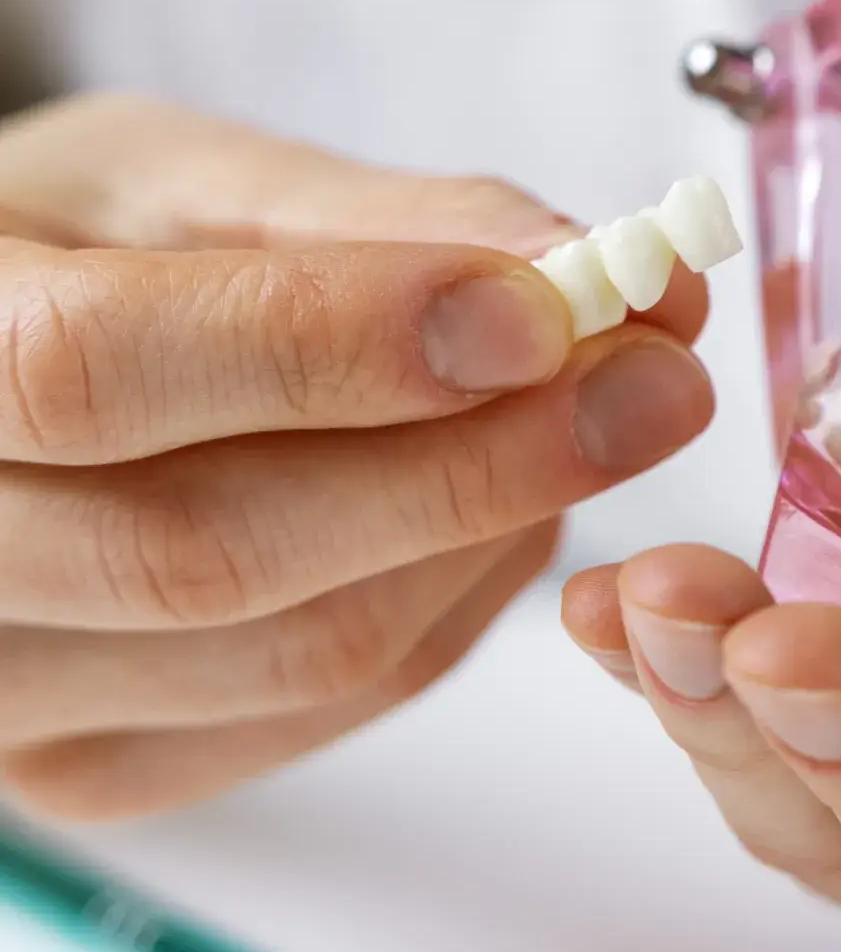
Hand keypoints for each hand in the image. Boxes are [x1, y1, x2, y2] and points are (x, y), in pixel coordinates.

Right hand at [0, 95, 714, 818]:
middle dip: (484, 460)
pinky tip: (512, 505)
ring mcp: (9, 702)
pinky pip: (338, 700)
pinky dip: (463, 595)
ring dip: (496, 527)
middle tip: (664, 377)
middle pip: (218, 549)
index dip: (337, 343)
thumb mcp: (166, 181)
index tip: (547, 308)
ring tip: (599, 416)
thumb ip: (366, 219)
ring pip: (308, 648)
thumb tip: (577, 264)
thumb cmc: (53, 249)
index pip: (99, 371)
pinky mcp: (104, 769)